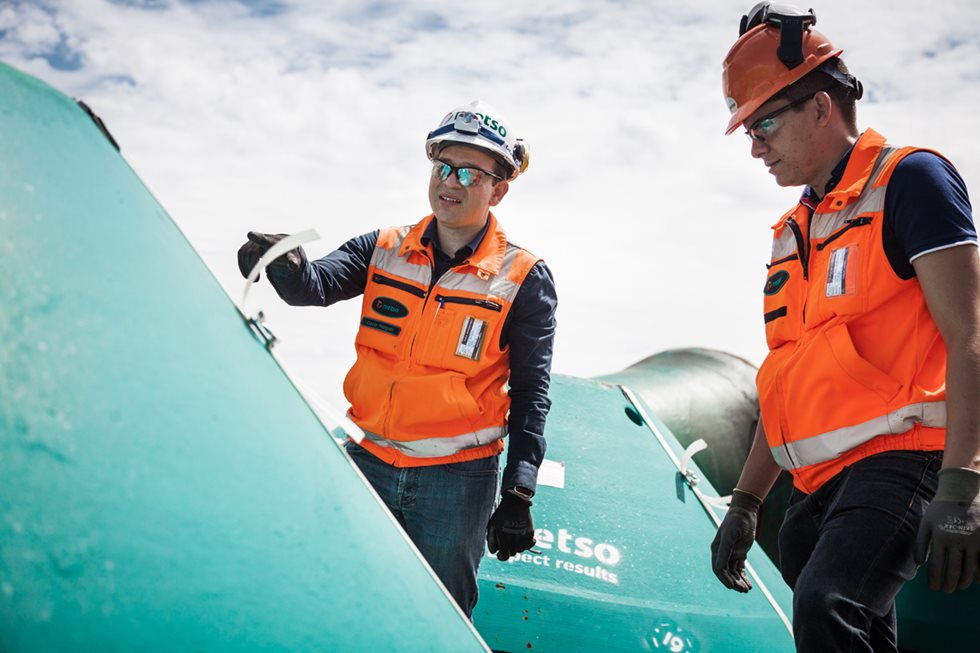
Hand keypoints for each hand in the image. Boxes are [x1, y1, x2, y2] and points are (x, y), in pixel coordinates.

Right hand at [236, 231, 306, 280]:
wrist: (281, 247)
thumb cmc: (287, 254)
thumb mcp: (292, 259)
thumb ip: (293, 262)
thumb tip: (293, 265)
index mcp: (271, 242)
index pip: (263, 239)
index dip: (257, 237)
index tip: (251, 235)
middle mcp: (260, 239)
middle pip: (251, 252)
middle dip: (252, 267)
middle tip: (256, 280)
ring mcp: (253, 242)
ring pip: (244, 254)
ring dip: (247, 268)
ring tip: (255, 279)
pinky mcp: (247, 246)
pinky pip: (240, 255)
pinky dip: (243, 266)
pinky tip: (248, 275)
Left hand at [487, 491, 534, 560]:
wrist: (515, 503)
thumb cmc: (501, 514)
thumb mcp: (492, 526)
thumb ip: (491, 540)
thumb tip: (494, 552)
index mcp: (505, 539)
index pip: (504, 557)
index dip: (501, 556)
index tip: (500, 553)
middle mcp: (515, 540)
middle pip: (513, 553)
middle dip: (508, 550)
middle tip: (506, 542)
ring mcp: (524, 537)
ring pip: (521, 550)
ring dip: (517, 547)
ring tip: (513, 538)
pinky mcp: (531, 533)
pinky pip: (529, 544)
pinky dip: (526, 544)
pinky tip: (521, 537)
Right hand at [711, 488, 761, 592]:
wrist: (745, 512)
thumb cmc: (736, 522)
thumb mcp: (730, 536)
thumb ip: (725, 551)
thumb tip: (719, 568)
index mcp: (717, 549)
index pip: (718, 569)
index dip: (724, 579)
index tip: (732, 587)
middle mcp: (723, 553)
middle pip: (726, 573)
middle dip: (733, 582)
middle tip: (743, 590)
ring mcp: (731, 554)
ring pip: (733, 573)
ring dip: (739, 582)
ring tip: (747, 589)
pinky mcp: (740, 553)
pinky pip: (740, 569)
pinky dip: (744, 577)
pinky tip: (749, 584)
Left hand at [914, 467, 979, 591]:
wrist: (962, 492)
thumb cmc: (940, 508)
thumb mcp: (926, 522)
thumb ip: (921, 543)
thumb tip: (918, 564)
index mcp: (940, 538)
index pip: (936, 565)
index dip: (934, 579)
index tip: (933, 588)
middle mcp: (957, 541)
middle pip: (954, 570)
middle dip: (950, 583)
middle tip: (947, 591)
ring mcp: (973, 540)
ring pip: (970, 568)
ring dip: (965, 581)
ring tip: (960, 586)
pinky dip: (979, 572)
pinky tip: (976, 579)